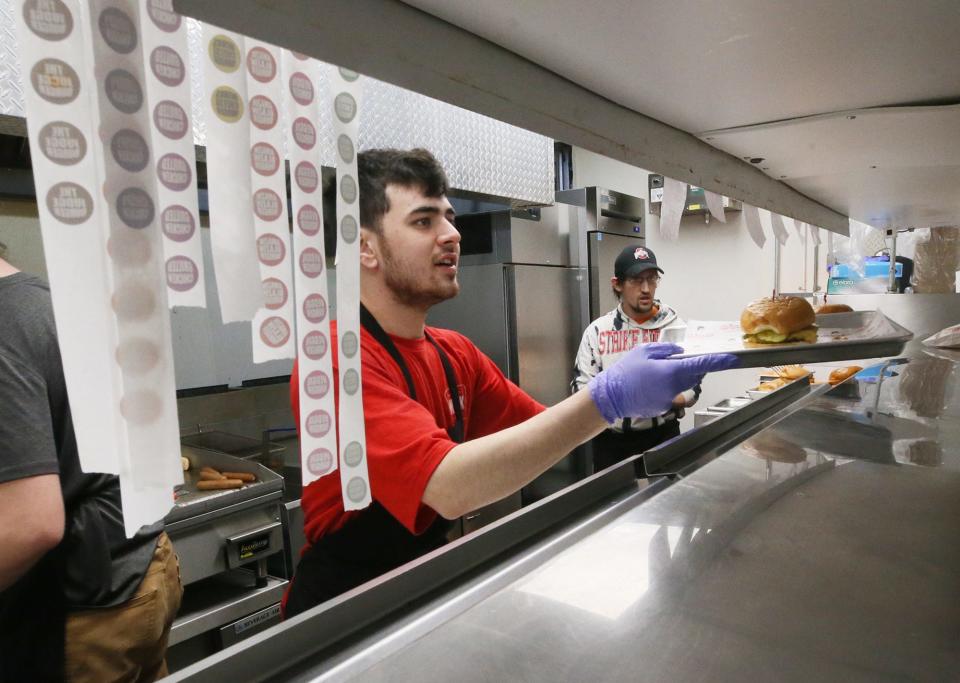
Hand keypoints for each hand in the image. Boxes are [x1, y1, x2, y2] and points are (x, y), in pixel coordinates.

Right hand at [588, 344, 738, 420]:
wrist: (610, 397)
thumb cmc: (625, 372)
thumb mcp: (643, 351)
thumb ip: (665, 350)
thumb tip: (680, 351)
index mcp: (671, 371)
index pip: (701, 364)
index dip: (719, 362)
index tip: (732, 359)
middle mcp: (674, 387)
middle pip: (694, 375)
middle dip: (693, 367)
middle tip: (679, 359)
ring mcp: (669, 400)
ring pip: (683, 385)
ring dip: (679, 376)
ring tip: (657, 371)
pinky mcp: (663, 408)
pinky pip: (672, 394)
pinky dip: (667, 387)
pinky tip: (650, 383)